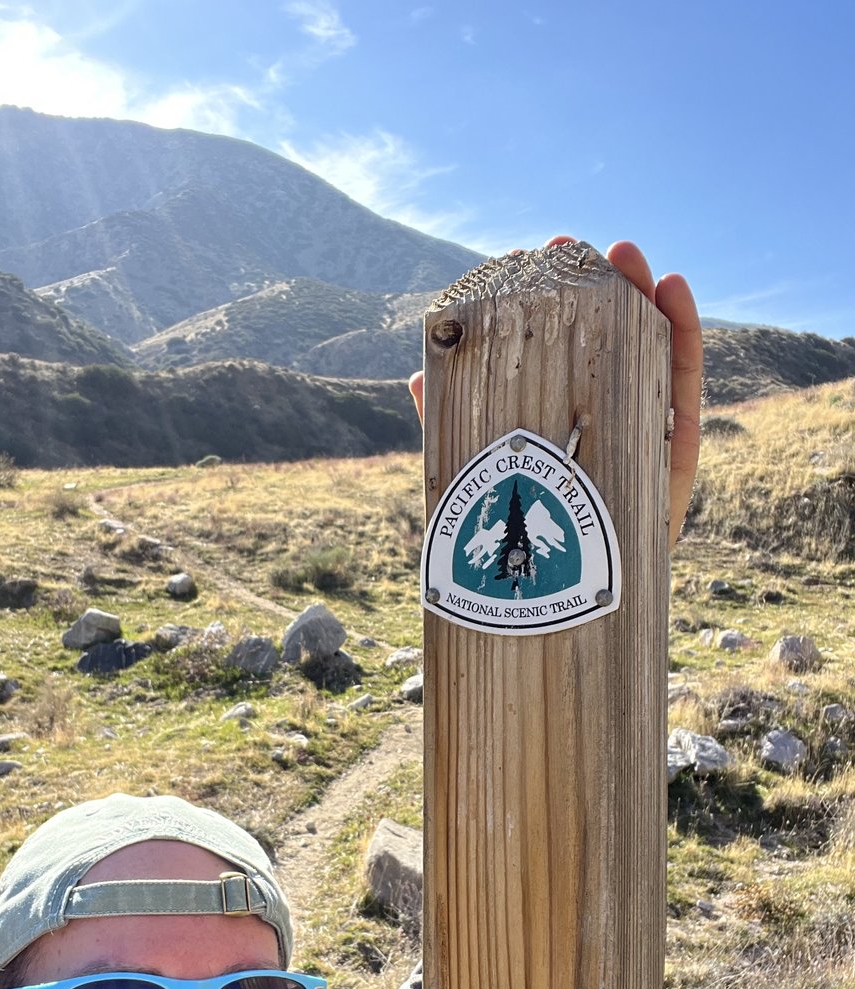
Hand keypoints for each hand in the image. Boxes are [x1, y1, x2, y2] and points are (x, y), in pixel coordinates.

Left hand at [408, 238, 701, 552]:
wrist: (559, 628)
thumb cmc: (518, 558)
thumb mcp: (477, 485)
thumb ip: (455, 431)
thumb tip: (418, 376)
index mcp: (561, 430)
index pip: (559, 357)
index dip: (552, 306)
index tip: (534, 258)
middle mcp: (603, 430)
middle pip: (607, 348)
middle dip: (594, 291)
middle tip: (571, 246)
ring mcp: (642, 444)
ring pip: (650, 359)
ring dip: (644, 299)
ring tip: (631, 254)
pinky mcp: (673, 468)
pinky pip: (684, 398)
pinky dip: (685, 341)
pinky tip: (674, 292)